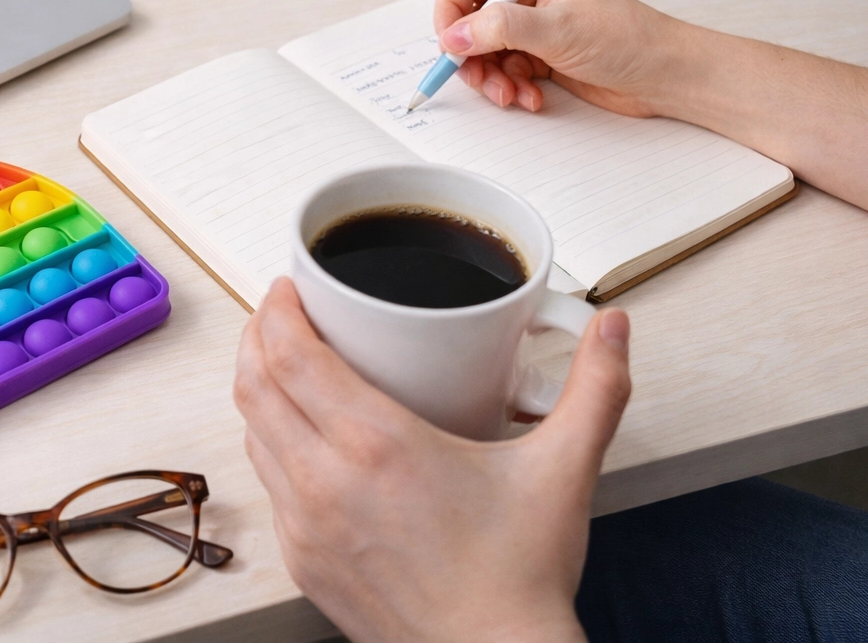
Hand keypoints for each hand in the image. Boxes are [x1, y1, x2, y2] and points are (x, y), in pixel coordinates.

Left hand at [233, 279, 630, 642]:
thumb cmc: (518, 580)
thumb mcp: (564, 470)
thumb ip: (596, 389)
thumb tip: (615, 329)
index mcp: (375, 445)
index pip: (290, 354)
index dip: (278, 308)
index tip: (289, 287)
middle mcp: (325, 482)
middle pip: (254, 384)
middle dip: (257, 336)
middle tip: (279, 314)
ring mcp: (304, 525)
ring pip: (252, 433)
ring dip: (261, 390)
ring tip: (288, 367)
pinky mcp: (302, 561)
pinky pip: (268, 484)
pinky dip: (273, 446)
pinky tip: (302, 438)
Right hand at [434, 0, 691, 115]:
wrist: (665, 75)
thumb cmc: (626, 37)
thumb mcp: (557, 29)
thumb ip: (499, 29)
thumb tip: (453, 37)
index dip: (450, 11)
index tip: (450, 44)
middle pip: (468, 20)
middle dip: (470, 55)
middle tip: (479, 79)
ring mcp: (532, 27)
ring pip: (482, 52)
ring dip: (490, 78)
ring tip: (511, 94)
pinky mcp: (540, 56)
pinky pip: (503, 71)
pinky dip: (510, 88)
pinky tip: (532, 97)